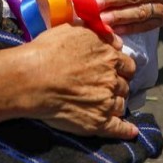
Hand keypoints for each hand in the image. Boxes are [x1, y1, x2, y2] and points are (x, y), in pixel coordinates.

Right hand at [26, 24, 138, 138]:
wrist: (31, 80)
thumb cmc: (48, 52)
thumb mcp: (75, 31)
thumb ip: (99, 34)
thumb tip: (113, 38)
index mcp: (109, 58)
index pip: (127, 65)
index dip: (121, 69)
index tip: (115, 72)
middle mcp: (112, 80)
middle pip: (124, 86)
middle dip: (117, 87)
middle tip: (105, 89)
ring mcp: (106, 102)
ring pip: (121, 105)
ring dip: (116, 104)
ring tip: (106, 106)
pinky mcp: (98, 122)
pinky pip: (118, 128)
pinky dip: (126, 131)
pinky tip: (131, 132)